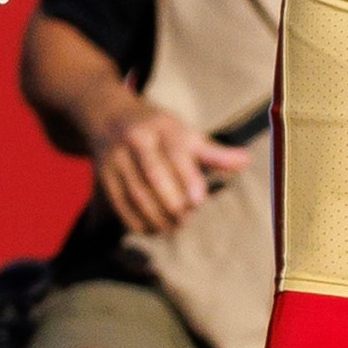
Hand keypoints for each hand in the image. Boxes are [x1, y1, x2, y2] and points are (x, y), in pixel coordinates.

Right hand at [90, 102, 249, 235]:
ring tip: (174, 226)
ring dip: (156, 216)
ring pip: (135, 192)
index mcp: (161, 126)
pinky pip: (119, 204)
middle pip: (153, 174)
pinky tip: (153, 229)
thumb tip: (245, 161)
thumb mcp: (186, 133)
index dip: (188, 176)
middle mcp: (135, 140)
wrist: (110, 118)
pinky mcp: (103, 177)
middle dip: (171, 201)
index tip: (199, 200)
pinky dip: (136, 221)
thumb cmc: (159, 130)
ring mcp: (115, 158)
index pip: (175, 151)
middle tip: (187, 218)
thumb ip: (214, 152)